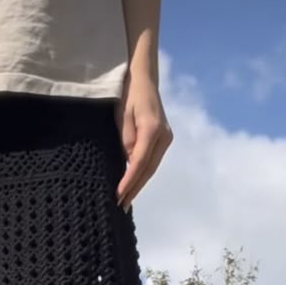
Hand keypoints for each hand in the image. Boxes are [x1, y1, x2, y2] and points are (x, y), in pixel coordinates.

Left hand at [114, 72, 172, 212]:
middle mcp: (163, 136)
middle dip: (135, 188)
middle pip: (148, 169)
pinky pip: (153, 161)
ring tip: (126, 200)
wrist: (144, 78)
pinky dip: (143, 174)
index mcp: (152, 129)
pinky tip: (135, 184)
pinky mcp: (165, 139)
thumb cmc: (128, 94)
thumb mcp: (121, 115)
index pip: (139, 162)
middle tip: (121, 206)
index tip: (119, 195)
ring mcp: (166, 138)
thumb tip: (129, 162)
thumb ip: (126, 139)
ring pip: (152, 167)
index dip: (129, 181)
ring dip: (139, 184)